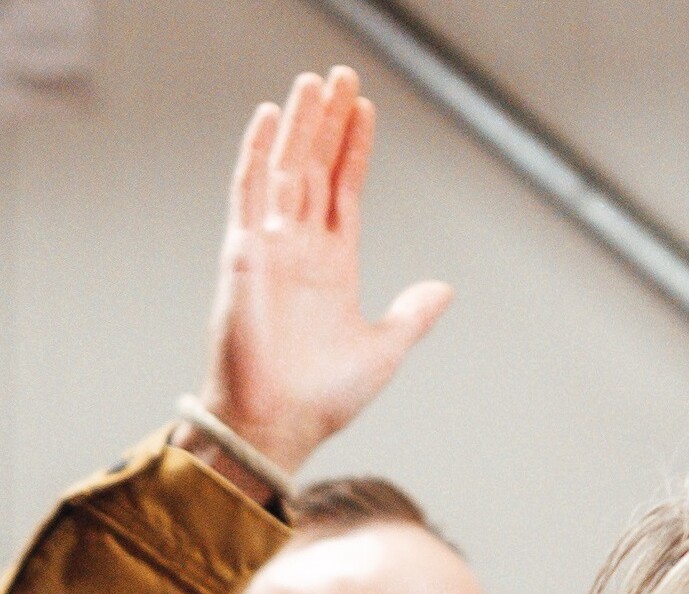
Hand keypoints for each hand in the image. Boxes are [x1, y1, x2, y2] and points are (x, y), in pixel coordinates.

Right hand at [178, 67, 453, 487]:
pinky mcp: (243, 256)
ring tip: (315, 81)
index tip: (366, 110)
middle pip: (316, 169)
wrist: (281, 424)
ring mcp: (269, 248)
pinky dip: (257, 155)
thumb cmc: (325, 397)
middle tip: (342, 74)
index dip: (355, 151)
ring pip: (285, 169)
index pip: (344, 192)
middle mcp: (300, 250)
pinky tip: (269, 118)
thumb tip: (444, 287)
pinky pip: (247, 194)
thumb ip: (412, 314)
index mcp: (332, 268)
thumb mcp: (385, 350)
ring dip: (300, 125)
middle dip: (329, 122)